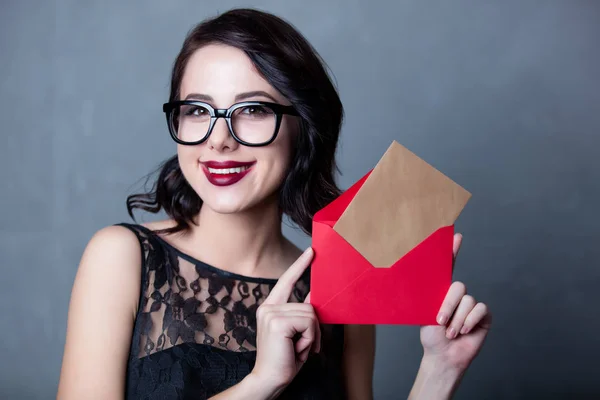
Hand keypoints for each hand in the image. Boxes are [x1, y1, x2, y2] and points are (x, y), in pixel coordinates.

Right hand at [250, 248, 320, 394]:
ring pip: (310, 314)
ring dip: (311, 335)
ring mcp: (271, 313)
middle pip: (308, 304)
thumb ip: (301, 312)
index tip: (311, 251)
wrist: (268, 380)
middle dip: (313, 328)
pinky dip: (309, 338)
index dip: (299, 266)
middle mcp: (267, 307)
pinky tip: (297, 349)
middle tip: (303, 346)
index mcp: (269, 308)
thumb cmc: (283, 359)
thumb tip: (314, 296)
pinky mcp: (277, 322)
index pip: (286, 281)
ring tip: (298, 349)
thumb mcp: (295, 332)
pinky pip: (308, 322)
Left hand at [419, 234, 491, 371]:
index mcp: (442, 291)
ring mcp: (471, 304)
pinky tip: (464, 331)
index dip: (453, 251)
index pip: (448, 267)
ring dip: (457, 320)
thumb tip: (414, 280)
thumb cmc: (431, 335)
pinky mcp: (483, 315)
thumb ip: (427, 297)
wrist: (442, 355)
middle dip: (448, 305)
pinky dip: (469, 321)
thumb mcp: (424, 313)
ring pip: (467, 300)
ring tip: (450, 332)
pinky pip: (480, 309)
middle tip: (440, 321)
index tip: (456, 236)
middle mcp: (458, 295)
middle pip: (458, 286)